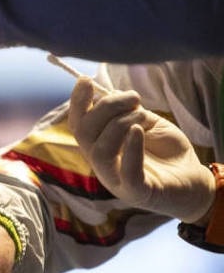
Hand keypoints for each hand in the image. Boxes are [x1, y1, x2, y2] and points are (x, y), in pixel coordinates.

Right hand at [68, 77, 215, 223]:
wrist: (195, 181)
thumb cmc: (167, 151)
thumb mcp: (147, 123)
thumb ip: (128, 111)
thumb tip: (111, 93)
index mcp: (99, 146)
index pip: (77, 124)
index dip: (77, 102)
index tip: (86, 80)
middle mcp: (101, 163)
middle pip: (84, 133)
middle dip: (105, 107)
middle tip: (133, 97)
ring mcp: (116, 180)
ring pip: (100, 150)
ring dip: (118, 124)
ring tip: (141, 115)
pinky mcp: (137, 193)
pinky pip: (128, 172)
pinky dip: (131, 148)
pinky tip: (139, 131)